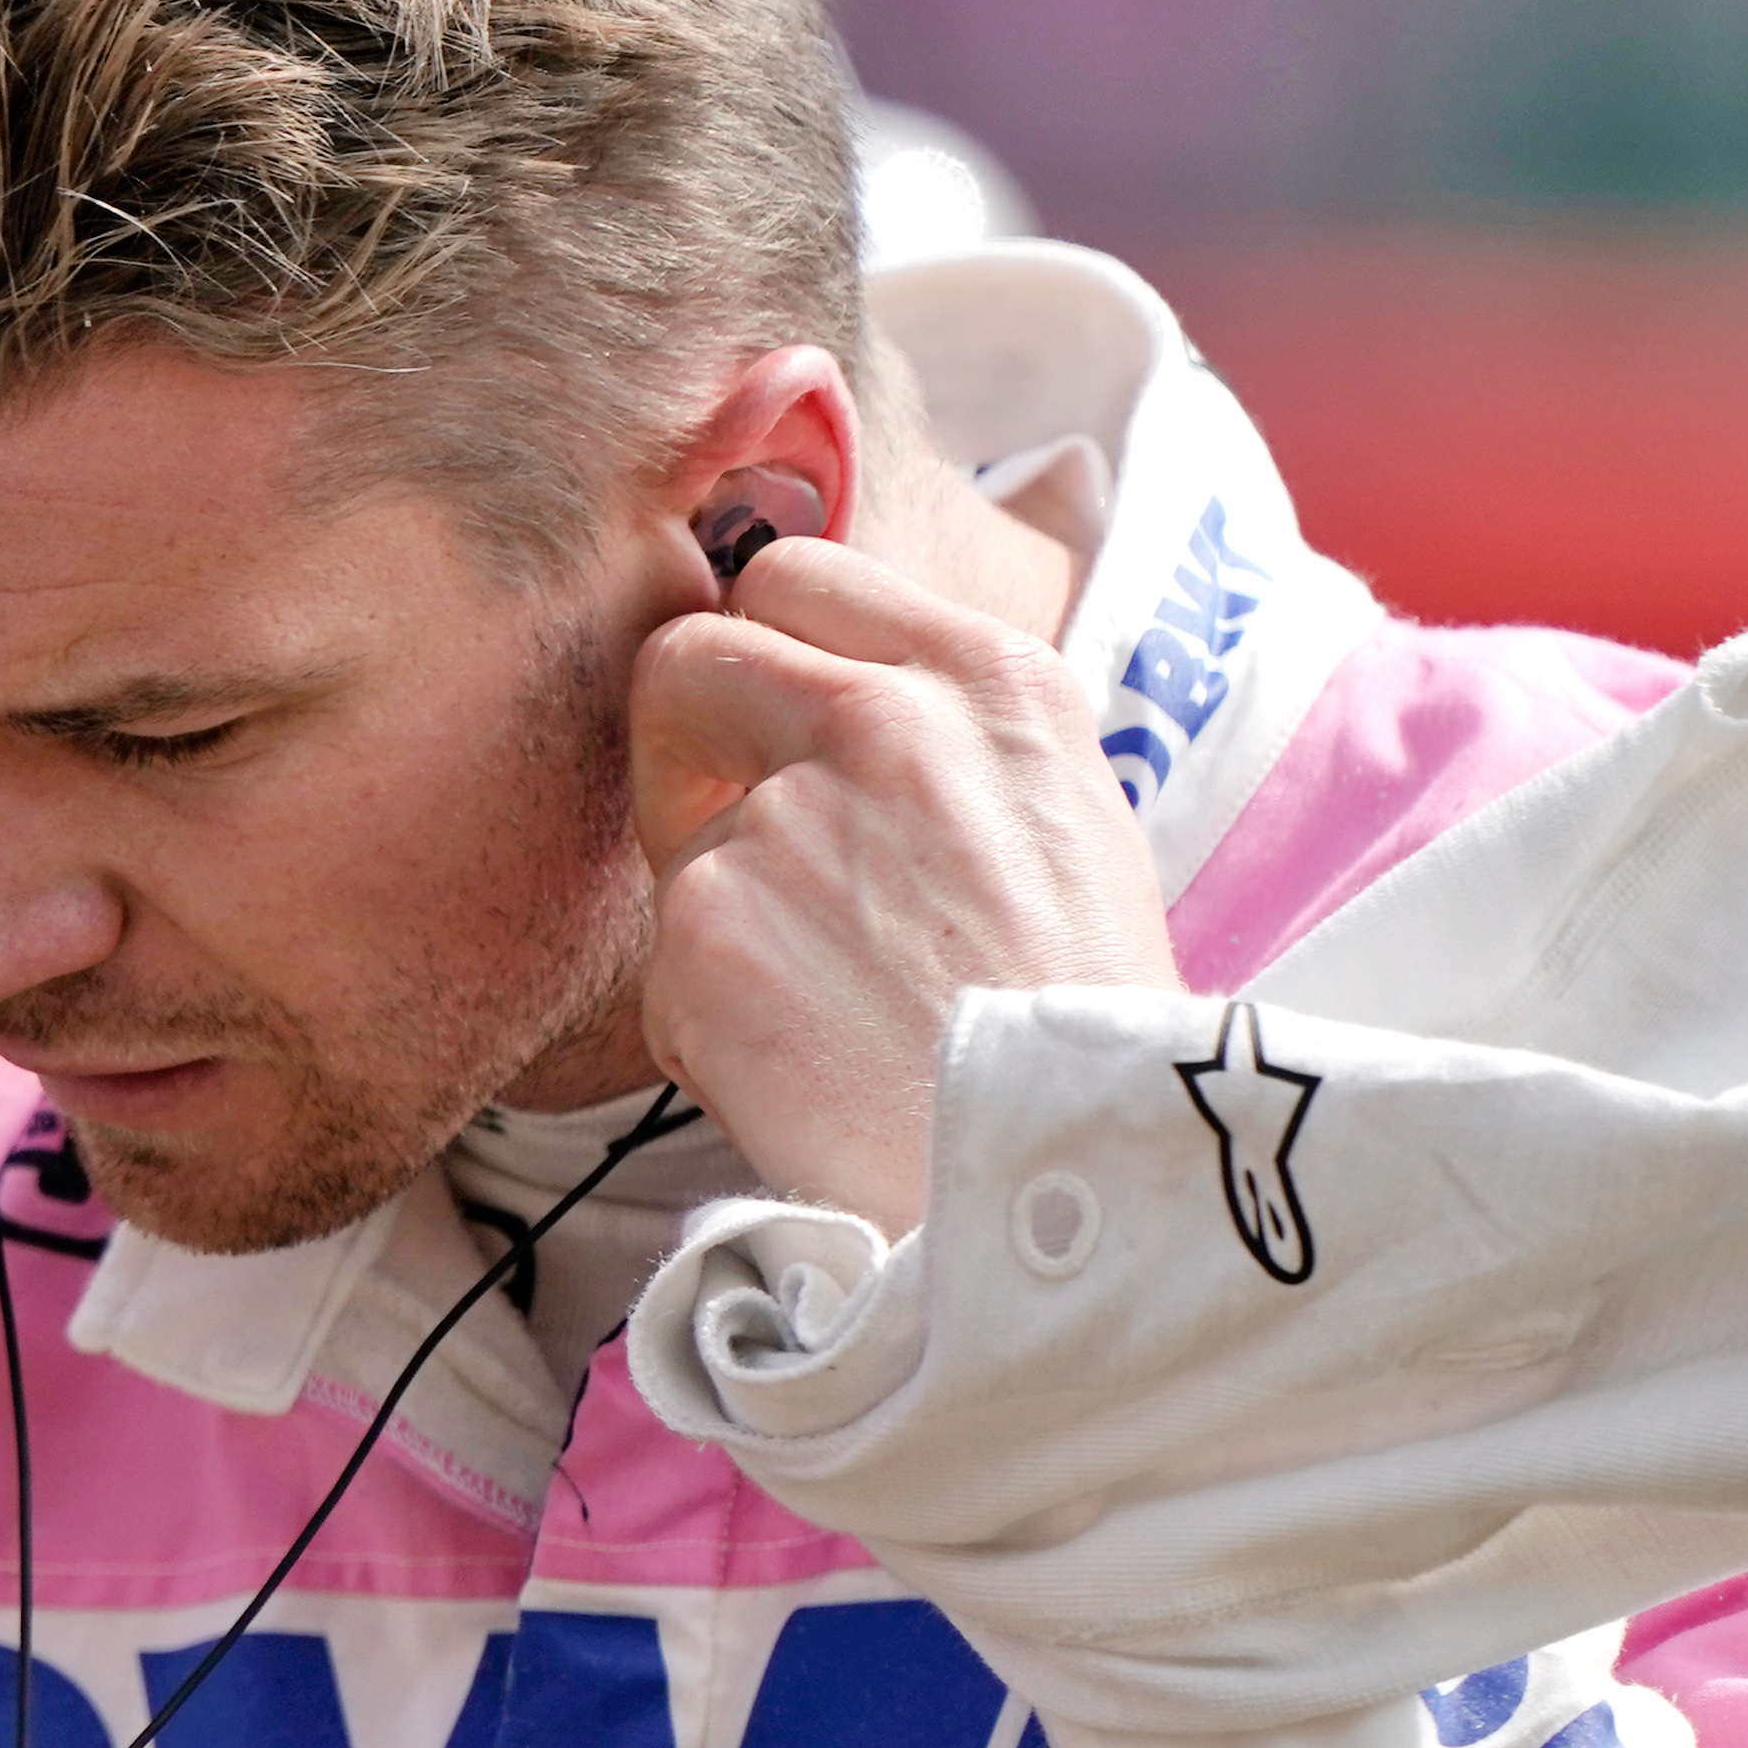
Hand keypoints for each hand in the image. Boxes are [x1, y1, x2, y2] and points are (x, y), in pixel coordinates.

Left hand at [630, 535, 1174, 1233]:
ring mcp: (783, 820)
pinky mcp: (706, 927)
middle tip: (728, 835)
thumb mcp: (1064, 818)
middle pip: (685, 656)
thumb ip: (945, 736)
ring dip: (721, 918)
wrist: (1070, 1174)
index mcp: (988, 680)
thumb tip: (828, 692)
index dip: (762, 649)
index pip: (797, 573)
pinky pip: (667, 967)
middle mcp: (880, 722)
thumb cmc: (1080, 1021)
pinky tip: (806, 1073)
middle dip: (681, 745)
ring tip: (828, 1007)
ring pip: (678, 837)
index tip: (767, 720)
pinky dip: (710, 1028)